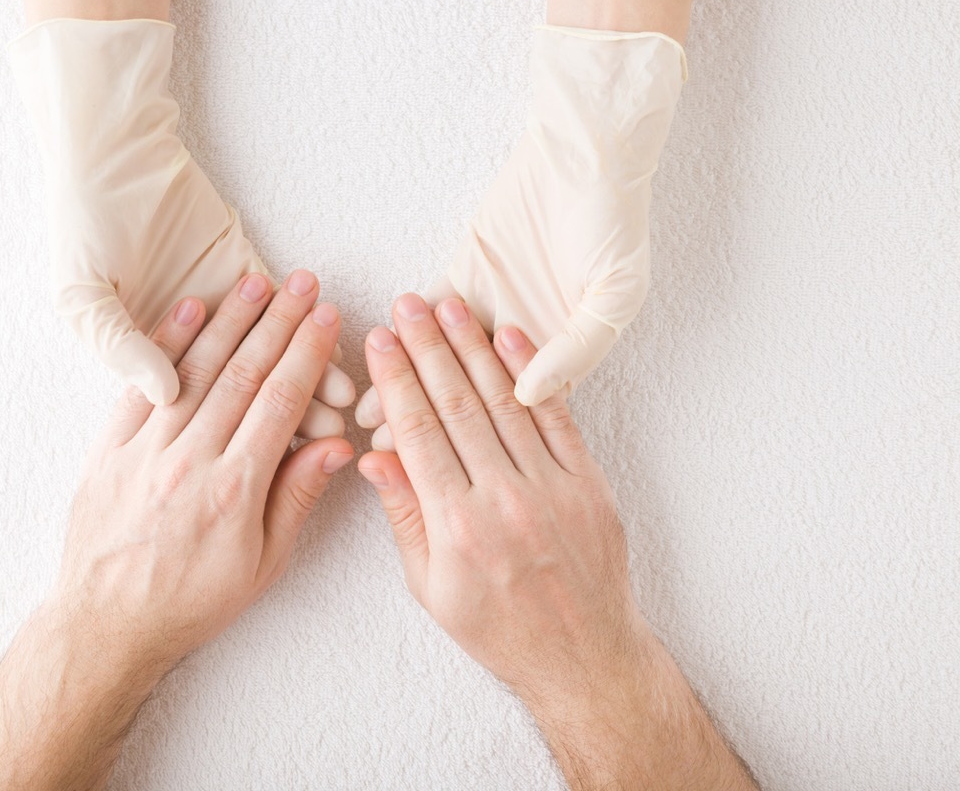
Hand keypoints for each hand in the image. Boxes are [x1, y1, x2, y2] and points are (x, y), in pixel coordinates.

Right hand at [8, 18, 354, 434]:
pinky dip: (308, 337)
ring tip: (349, 406)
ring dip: (309, 380)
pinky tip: (339, 361)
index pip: (211, 406)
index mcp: (150, 358)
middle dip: (292, 410)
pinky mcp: (243, 270)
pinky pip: (282, 314)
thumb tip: (167, 391)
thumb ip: (121, 342)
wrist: (108, 153)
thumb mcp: (80, 293)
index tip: (279, 454)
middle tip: (335, 434)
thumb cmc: (83, 224)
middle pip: (248, 387)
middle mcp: (193, 343)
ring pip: (270, 357)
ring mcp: (223, 307)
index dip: (243, 429)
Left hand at [53, 269, 352, 678]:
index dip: (307, 354)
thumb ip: (296, 498)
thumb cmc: (191, 601)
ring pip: (196, 370)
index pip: (280, 402)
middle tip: (302, 282)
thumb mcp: (262, 564)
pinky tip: (190, 309)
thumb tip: (338, 447)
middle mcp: (190, 460)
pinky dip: (166, 344)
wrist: (106, 623)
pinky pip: (142, 385)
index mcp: (234, 489)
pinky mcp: (109, 449)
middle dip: (278, 322)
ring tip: (257, 282)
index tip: (327, 317)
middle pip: (243, 374)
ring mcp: (145, 450)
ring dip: (229, 320)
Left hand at [356, 25, 684, 437]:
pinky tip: (375, 362)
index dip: (478, 444)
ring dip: (408, 387)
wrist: (587, 151)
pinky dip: (403, 336)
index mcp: (564, 356)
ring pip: (441, 360)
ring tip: (370, 419)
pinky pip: (426, 313)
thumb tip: (529, 396)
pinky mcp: (463, 275)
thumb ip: (577, 346)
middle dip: (429, 424)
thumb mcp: (617, 291)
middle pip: (469, 394)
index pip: (513, 412)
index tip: (441, 472)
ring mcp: (489, 309)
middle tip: (386, 451)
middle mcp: (521, 340)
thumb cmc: (614, 221)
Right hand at [357, 294, 644, 691]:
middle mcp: (503, 499)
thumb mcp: (431, 588)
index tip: (379, 340)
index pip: (417, 432)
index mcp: (457, 525)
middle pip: (457, 405)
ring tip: (450, 306)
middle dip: (427, 348)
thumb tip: (372, 457)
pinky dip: (532, 374)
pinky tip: (510, 337)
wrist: (582, 655)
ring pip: (504, 401)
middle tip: (407, 303)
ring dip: (474, 347)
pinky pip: (557, 417)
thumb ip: (404, 517)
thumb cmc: (498, 627)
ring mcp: (551, 487)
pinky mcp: (587, 483)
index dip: (395, 380)